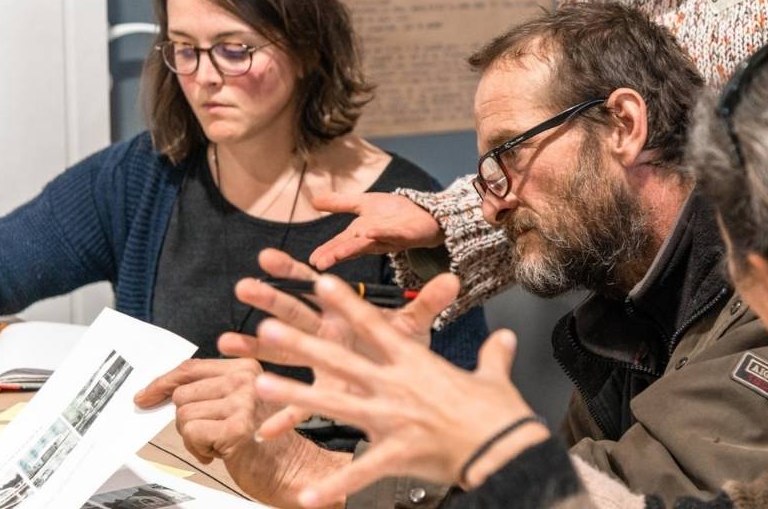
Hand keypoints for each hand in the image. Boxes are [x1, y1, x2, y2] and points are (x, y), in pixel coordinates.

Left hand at [134, 357, 341, 506]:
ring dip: (193, 437)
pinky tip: (219, 452)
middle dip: (187, 419)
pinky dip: (198, 449)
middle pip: (182, 394)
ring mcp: (243, 402)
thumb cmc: (264, 440)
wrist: (293, 469)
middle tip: (209, 433)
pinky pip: (191, 433)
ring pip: (184, 415)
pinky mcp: (238, 427)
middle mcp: (247, 380)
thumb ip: (210, 390)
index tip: (146, 395)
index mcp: (247, 368)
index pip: (191, 368)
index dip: (163, 382)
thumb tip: (161, 390)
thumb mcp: (240, 403)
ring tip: (218, 443)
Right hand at [218, 248, 458, 436]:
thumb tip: (453, 279)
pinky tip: (265, 428)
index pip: (313, 286)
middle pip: (292, 314)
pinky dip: (285, 418)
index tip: (267, 256)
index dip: (290, 270)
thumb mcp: (412, 328)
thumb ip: (427, 304)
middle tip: (243, 287)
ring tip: (227, 343)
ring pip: (283, 354)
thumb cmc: (402, 351)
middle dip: (268, 300)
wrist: (411, 388)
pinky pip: (301, 407)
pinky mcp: (325, 395)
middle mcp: (325, 336)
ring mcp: (319, 365)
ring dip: (255, 349)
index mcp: (342, 315)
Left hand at [246, 273, 547, 506]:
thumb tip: (507, 339)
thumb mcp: (494, 377)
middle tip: (268, 327)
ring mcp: (392, 419)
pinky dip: (332, 486)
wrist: (506, 450)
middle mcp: (397, 386)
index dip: (346, 302)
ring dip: (294, 397)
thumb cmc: (499, 415)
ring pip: (333, 405)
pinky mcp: (396, 454)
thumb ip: (494, 355)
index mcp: (417, 364)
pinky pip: (358, 472)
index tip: (318, 281)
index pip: (375, 326)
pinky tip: (306, 497)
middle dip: (302, 344)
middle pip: (341, 360)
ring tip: (261, 387)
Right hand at [308, 192, 443, 269]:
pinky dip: (382, 233)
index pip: (340, 243)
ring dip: (354, 247)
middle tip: (319, 265)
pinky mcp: (406, 233)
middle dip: (335, 255)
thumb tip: (313, 200)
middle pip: (351, 247)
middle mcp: (372, 239)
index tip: (311, 261)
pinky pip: (393, 233)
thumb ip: (339, 203)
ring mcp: (389, 237)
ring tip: (339, 253)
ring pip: (369, 243)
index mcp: (360, 233)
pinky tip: (370, 232)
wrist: (426, 215)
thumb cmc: (394, 213)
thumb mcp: (363, 204)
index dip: (326, 251)